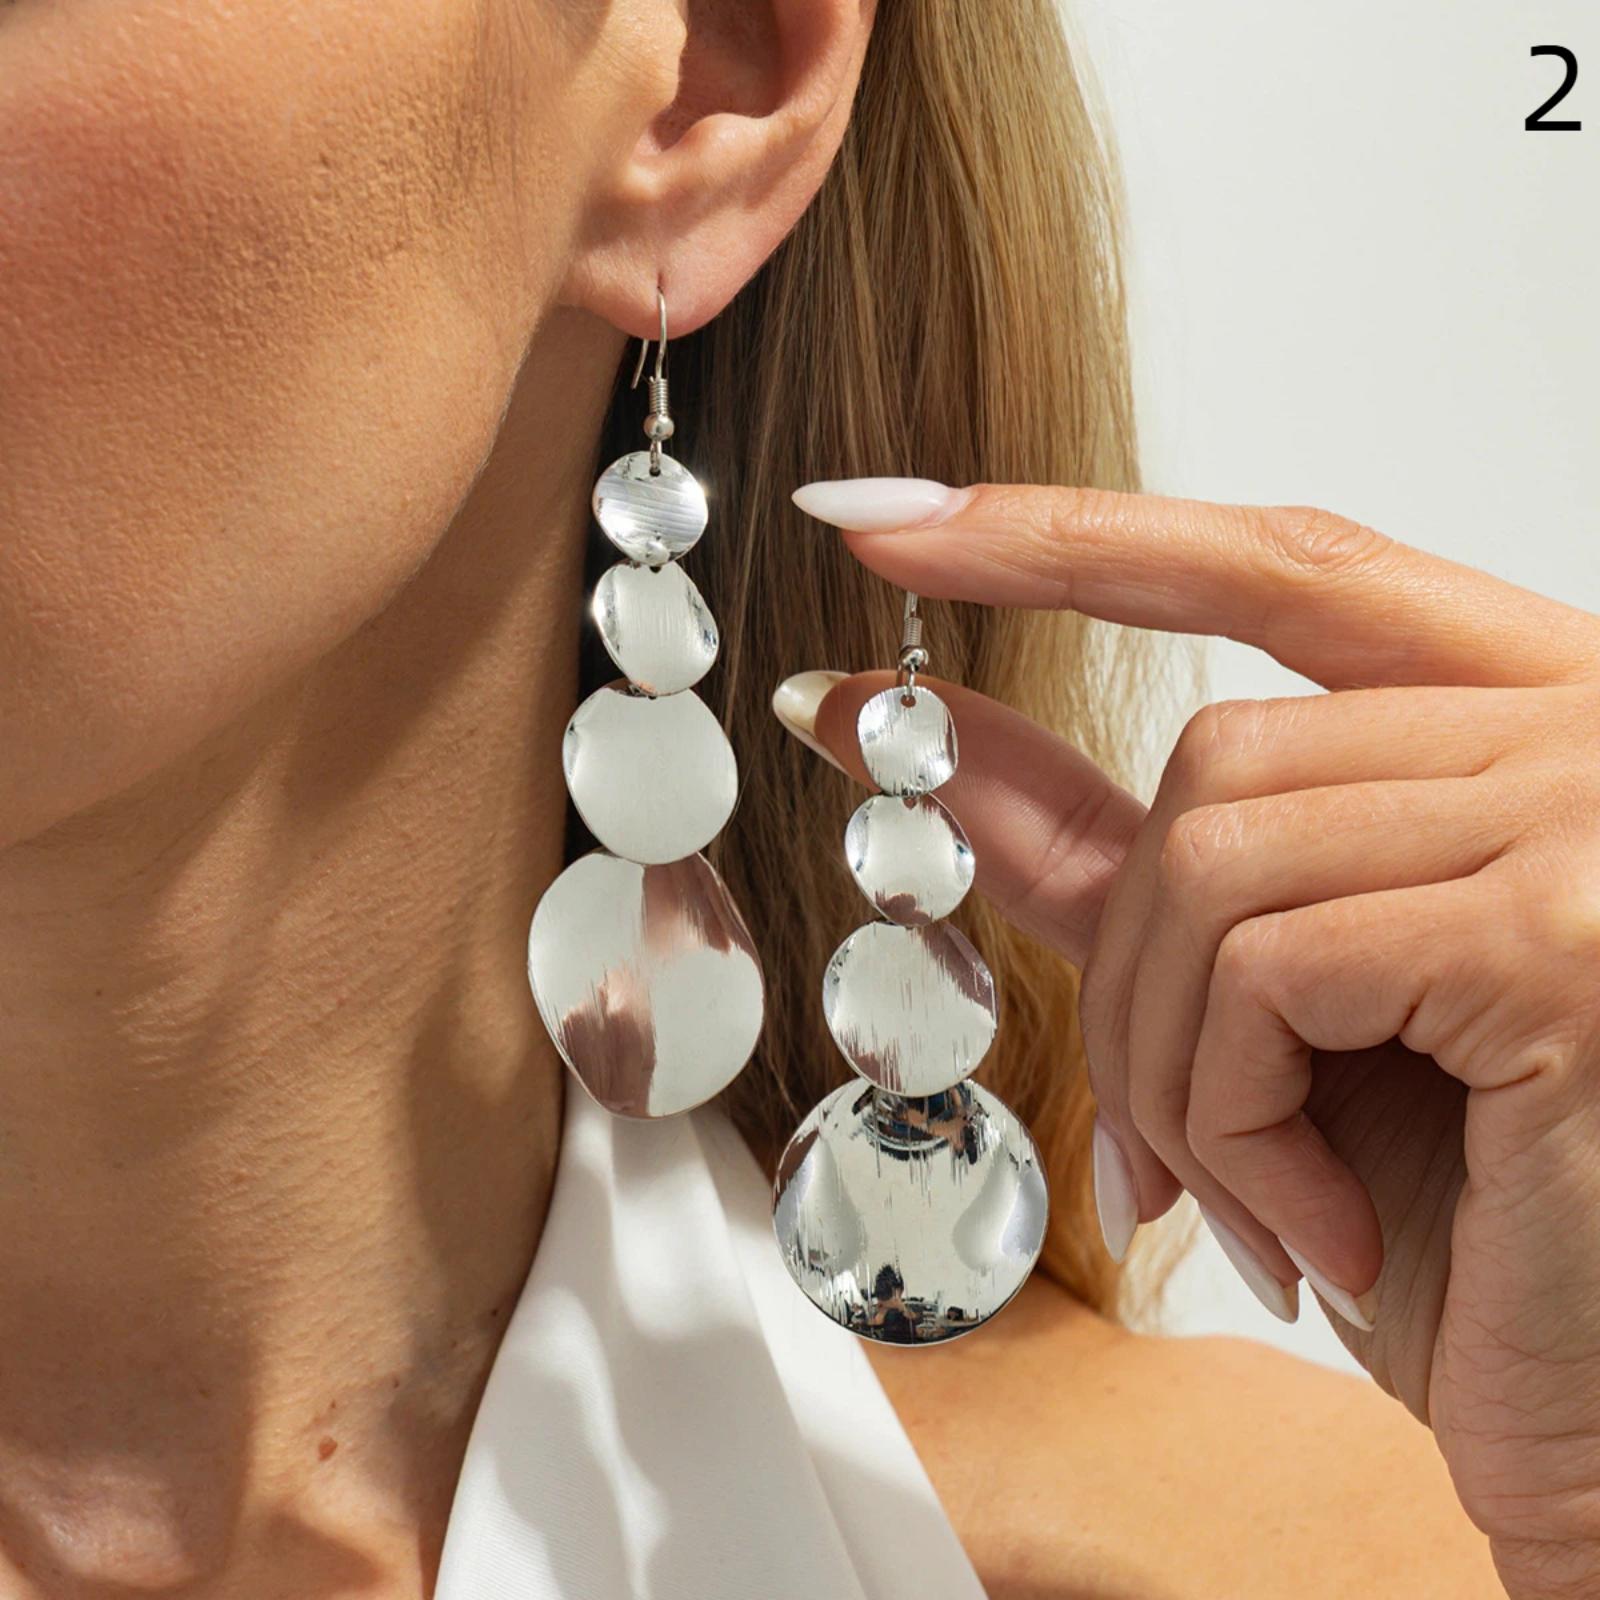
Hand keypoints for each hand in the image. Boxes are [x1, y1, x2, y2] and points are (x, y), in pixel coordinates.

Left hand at [787, 476, 1599, 1599]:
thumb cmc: (1473, 1220)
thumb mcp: (1276, 1014)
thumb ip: (1120, 860)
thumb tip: (939, 751)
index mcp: (1517, 723)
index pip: (1276, 566)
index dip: (1074, 537)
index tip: (892, 533)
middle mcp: (1575, 732)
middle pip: (1215, 756)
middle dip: (1128, 966)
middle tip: (1151, 1147)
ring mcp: (1585, 816)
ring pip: (1213, 857)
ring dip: (1172, 1066)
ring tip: (1245, 1201)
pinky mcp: (1565, 931)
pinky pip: (1268, 966)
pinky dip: (1232, 1116)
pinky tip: (1314, 1230)